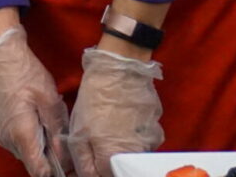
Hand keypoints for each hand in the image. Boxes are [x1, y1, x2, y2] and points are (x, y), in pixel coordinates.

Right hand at [0, 25, 72, 176]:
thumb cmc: (23, 72)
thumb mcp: (48, 98)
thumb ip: (57, 128)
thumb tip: (63, 153)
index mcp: (22, 135)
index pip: (38, 171)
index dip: (54, 171)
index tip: (65, 161)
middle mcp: (6, 138)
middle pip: (30, 159)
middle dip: (46, 153)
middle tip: (58, 133)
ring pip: (20, 146)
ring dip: (34, 141)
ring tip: (44, 118)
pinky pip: (11, 135)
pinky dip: (22, 131)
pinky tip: (30, 111)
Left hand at [65, 47, 162, 176]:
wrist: (121, 69)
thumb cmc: (96, 98)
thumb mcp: (78, 131)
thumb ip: (83, 162)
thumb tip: (88, 176)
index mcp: (113, 158)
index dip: (94, 170)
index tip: (90, 158)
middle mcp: (136, 156)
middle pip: (120, 169)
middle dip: (108, 162)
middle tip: (98, 140)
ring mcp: (150, 143)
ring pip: (132, 156)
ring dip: (122, 149)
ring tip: (111, 126)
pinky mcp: (157, 130)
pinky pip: (143, 142)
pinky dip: (133, 136)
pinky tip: (124, 119)